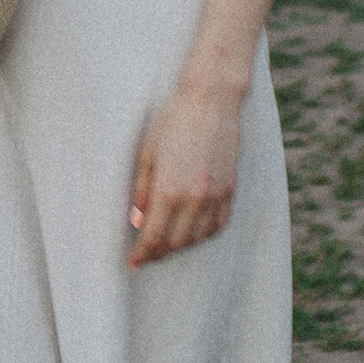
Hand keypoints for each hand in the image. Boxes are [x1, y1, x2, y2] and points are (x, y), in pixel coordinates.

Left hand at [128, 82, 240, 265]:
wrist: (212, 100)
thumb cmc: (174, 121)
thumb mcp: (147, 155)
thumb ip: (142, 192)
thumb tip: (138, 222)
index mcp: (169, 190)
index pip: (153, 237)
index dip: (141, 255)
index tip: (133, 263)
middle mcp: (195, 198)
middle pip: (175, 243)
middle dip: (158, 254)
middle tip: (146, 255)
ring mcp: (216, 195)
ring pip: (198, 238)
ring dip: (180, 247)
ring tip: (166, 246)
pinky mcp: (231, 189)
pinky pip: (218, 225)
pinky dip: (203, 235)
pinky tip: (192, 233)